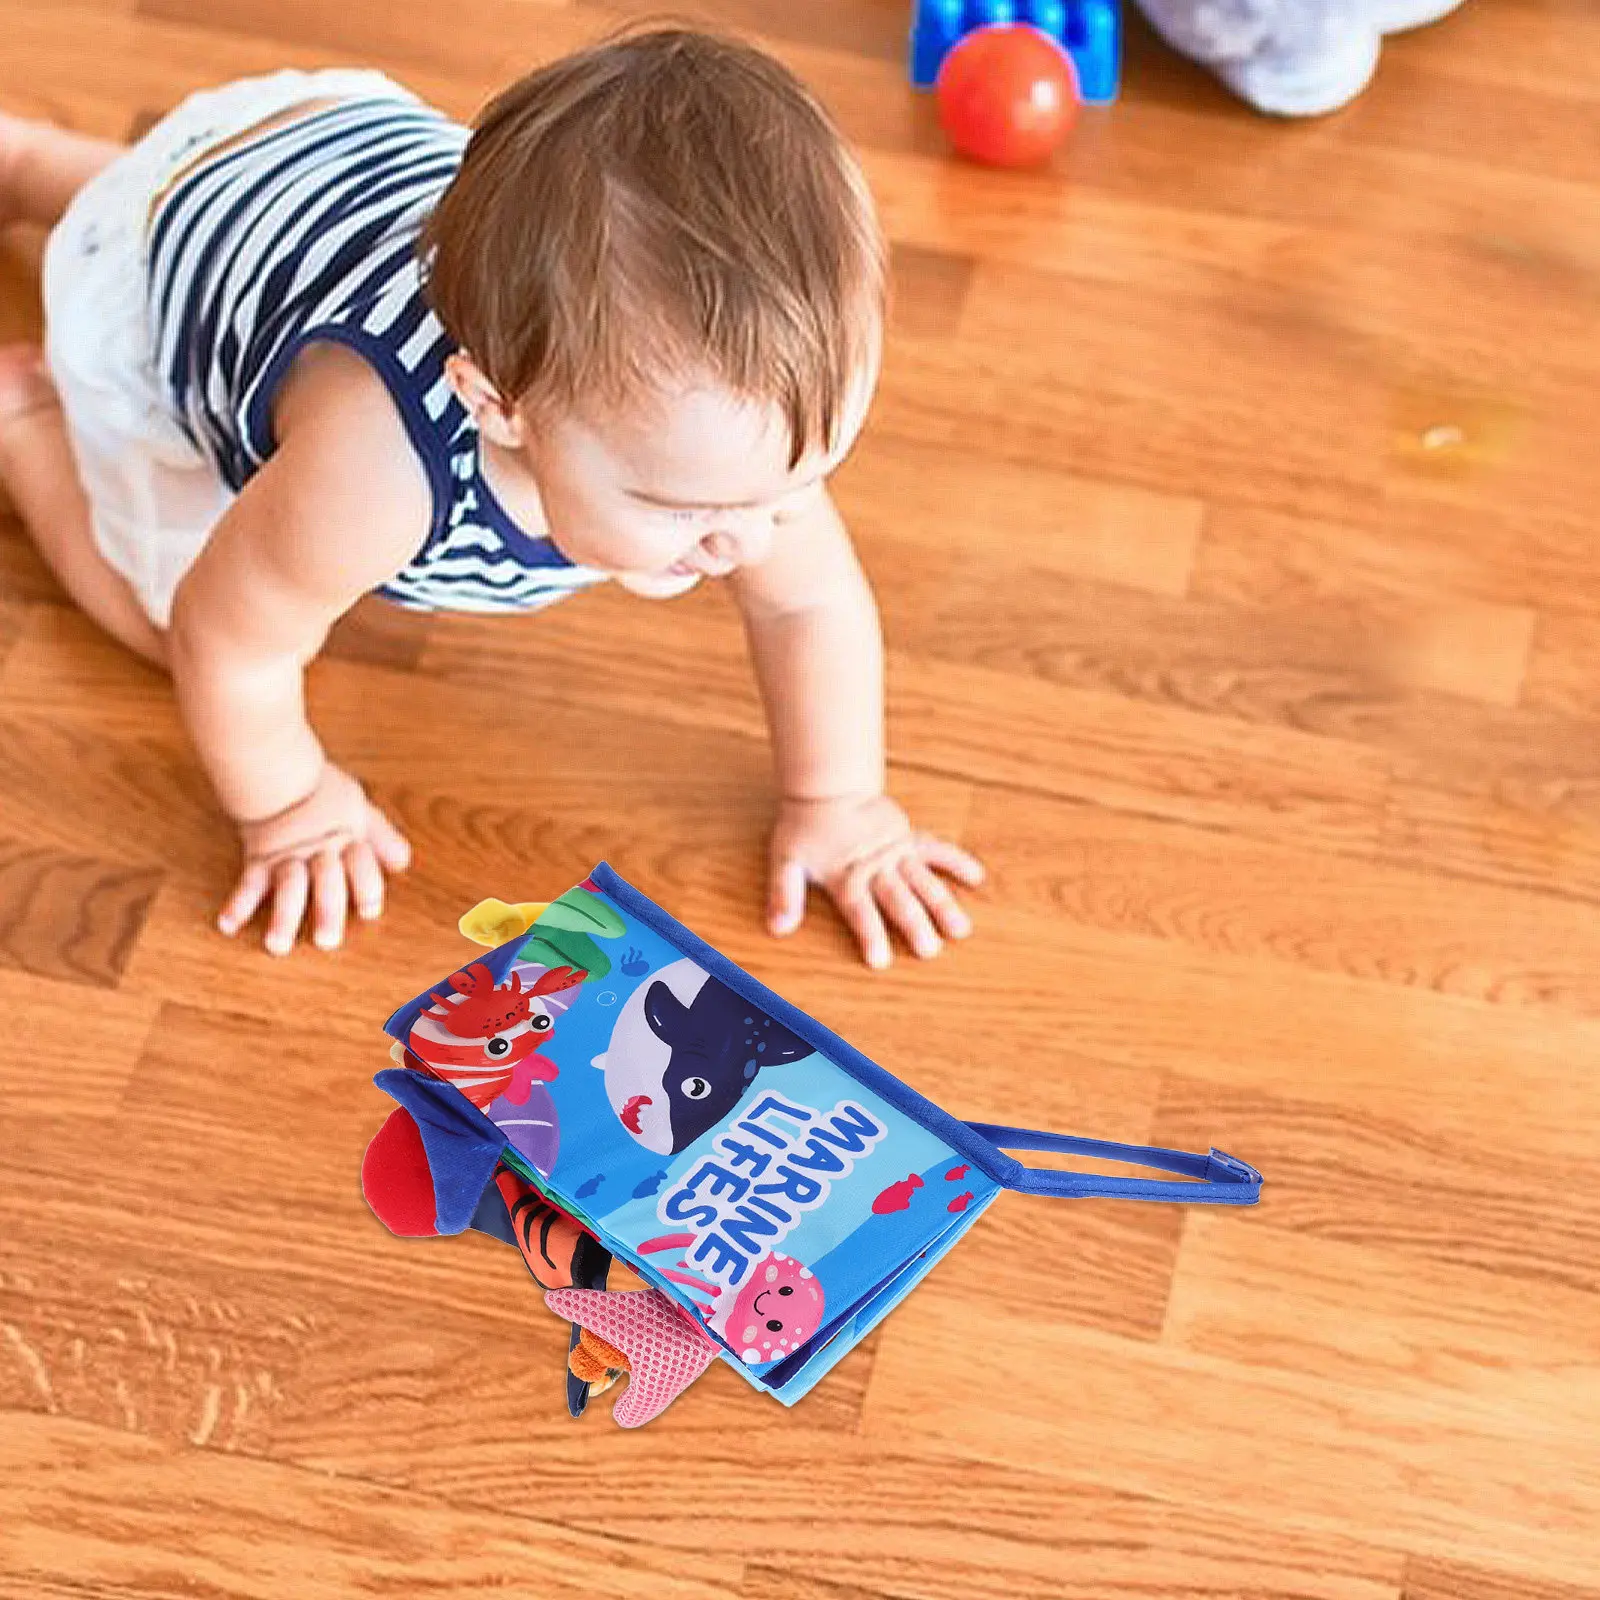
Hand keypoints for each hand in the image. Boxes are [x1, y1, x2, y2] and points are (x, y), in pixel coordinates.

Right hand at [218, 763, 410, 954]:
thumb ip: (381, 837)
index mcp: (348, 840)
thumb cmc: (321, 792)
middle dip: (326, 910)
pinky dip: (237, 903)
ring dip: (283, 917)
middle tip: (325, 941)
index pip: (363, 867)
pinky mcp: (259, 858)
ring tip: (277, 946)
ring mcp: (288, 857)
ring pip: (288, 887)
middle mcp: (320, 852)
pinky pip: (248, 882)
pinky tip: (228, 925)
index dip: (368, 889)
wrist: (276, 770)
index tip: (368, 912)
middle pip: (327, 882)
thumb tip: (402, 863)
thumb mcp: (359, 809)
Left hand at [767, 793, 984, 968]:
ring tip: (961, 929)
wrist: (827, 789)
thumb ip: (784, 895)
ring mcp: (896, 852)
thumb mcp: (785, 860)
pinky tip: (976, 878)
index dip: (870, 935)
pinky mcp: (909, 838)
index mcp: (846, 877)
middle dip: (915, 926)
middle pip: (898, 900)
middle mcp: (876, 868)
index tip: (881, 960)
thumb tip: (778, 929)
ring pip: (924, 881)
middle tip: (930, 951)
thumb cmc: (805, 829)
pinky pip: (937, 849)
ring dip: (943, 905)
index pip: (860, 912)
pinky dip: (956, 861)